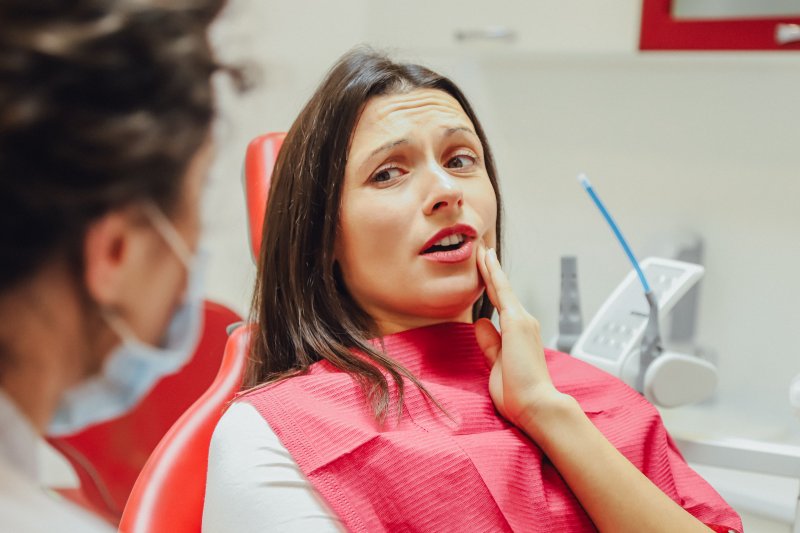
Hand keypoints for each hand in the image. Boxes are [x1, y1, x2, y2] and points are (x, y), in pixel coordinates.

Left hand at [474, 244, 567, 429]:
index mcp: (519, 333)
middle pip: (502, 290)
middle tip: (481, 248)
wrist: (536, 405)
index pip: (500, 303)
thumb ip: (490, 343)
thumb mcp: (497, 364)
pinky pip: (502, 292)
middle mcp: (524, 322)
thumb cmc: (519, 392)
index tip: (484, 269)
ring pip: (501, 287)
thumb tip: (481, 323)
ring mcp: (522, 320)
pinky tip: (486, 259)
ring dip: (490, 267)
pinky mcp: (517, 322)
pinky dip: (494, 274)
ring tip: (480, 247)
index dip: (491, 285)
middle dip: (491, 269)